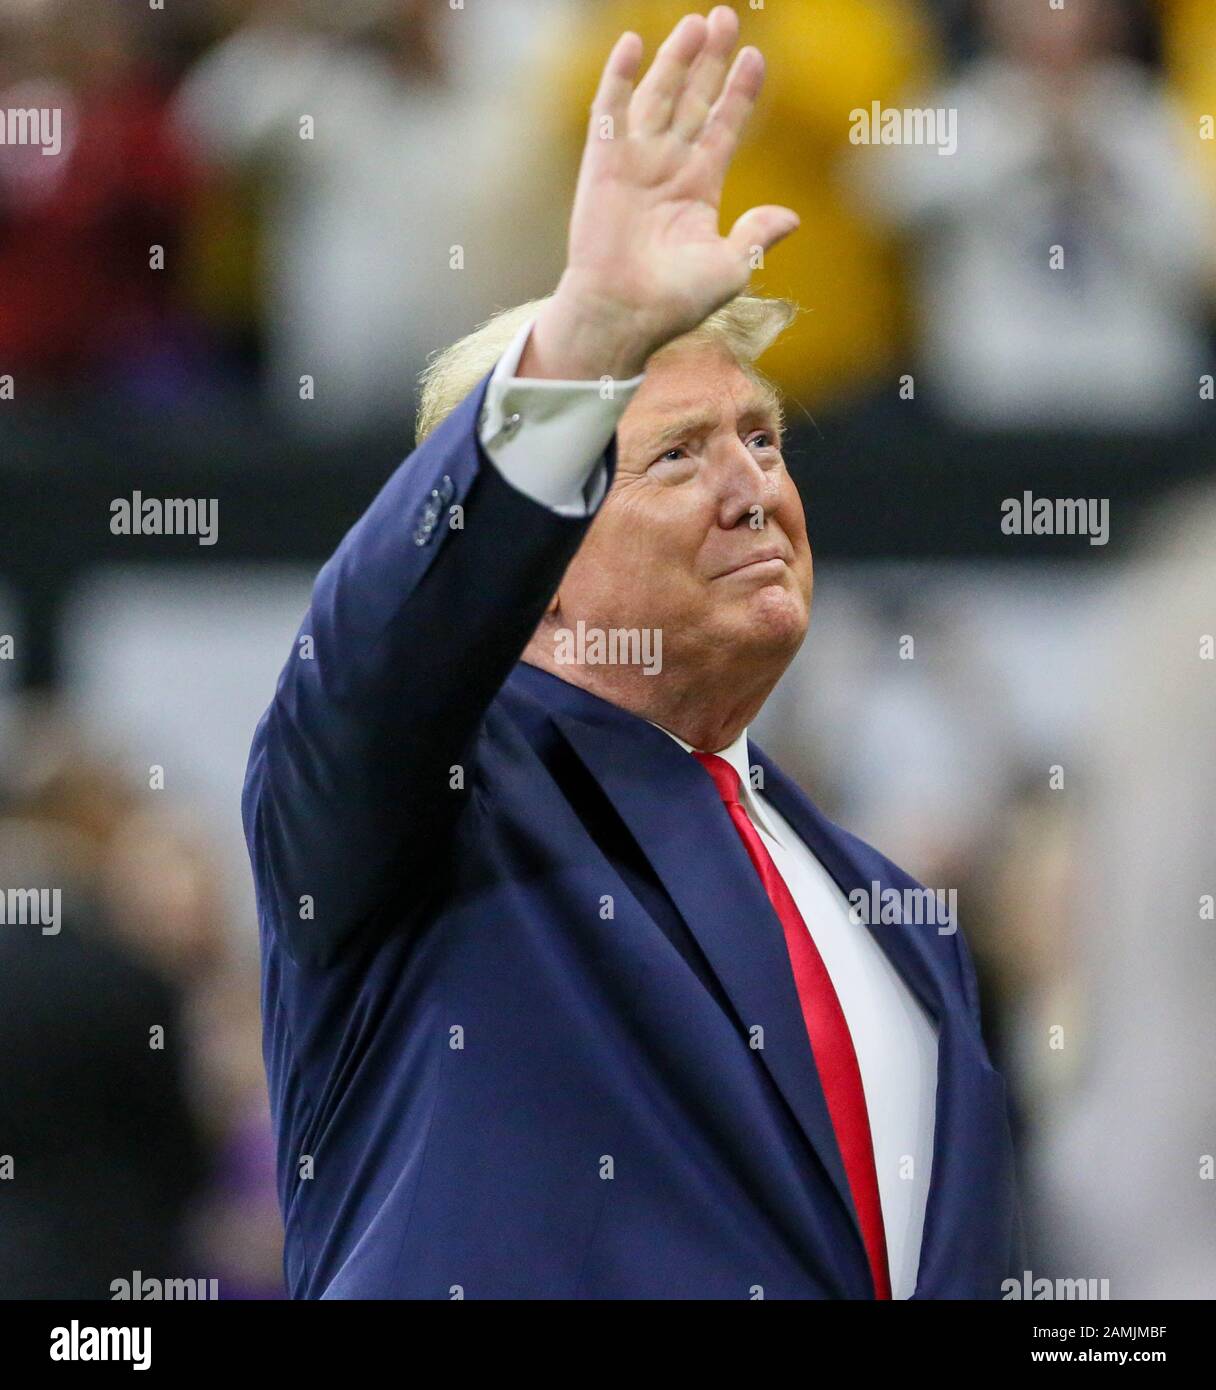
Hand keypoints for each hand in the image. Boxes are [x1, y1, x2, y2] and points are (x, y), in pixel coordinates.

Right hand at [520, 7, 798, 381]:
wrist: (623, 314)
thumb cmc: (675, 302)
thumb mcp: (731, 268)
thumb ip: (757, 235)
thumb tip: (792, 217)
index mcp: (698, 190)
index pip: (723, 127)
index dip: (739, 93)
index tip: (756, 58)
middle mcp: (667, 169)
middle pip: (693, 101)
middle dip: (710, 62)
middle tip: (726, 19)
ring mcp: (634, 163)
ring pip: (659, 96)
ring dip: (675, 59)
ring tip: (696, 23)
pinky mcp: (602, 164)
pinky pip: (611, 111)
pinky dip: (619, 77)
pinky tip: (632, 43)